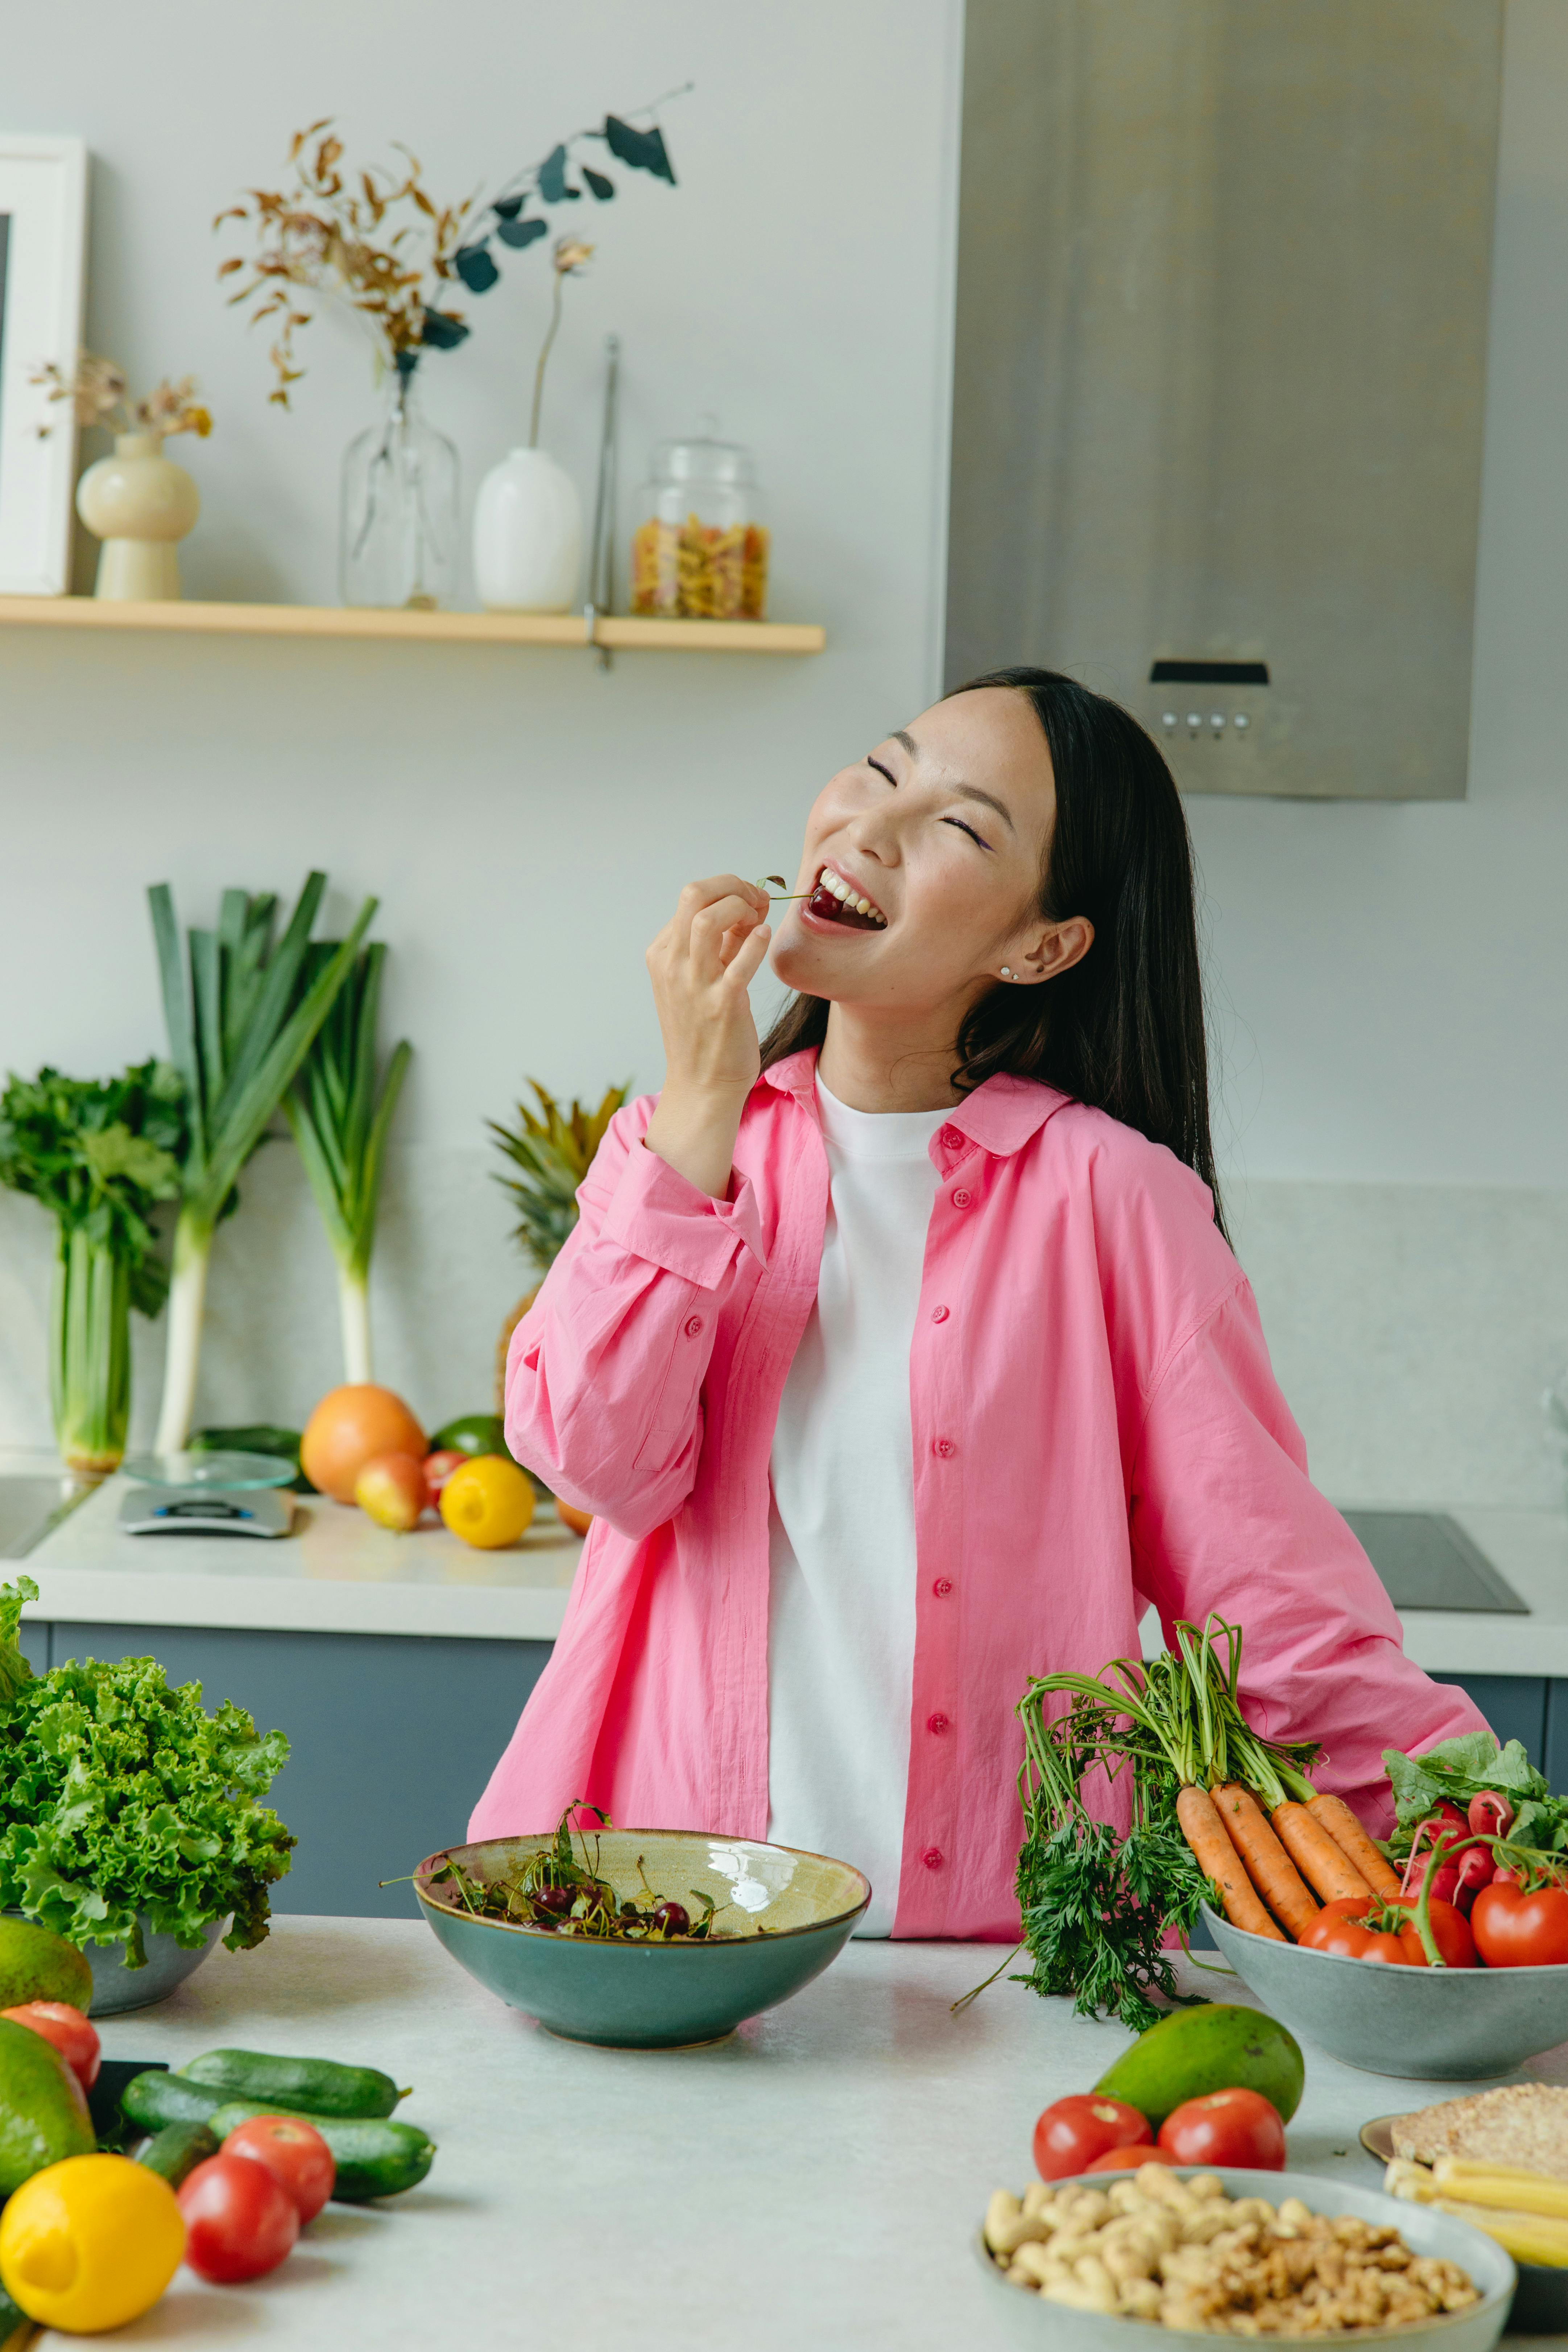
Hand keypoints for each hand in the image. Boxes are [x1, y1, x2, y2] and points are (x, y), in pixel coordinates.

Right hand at [643, 874, 771, 1197]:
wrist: (702, 1087)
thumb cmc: (705, 1033)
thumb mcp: (700, 980)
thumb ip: (717, 945)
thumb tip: (741, 908)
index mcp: (663, 954)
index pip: (691, 896)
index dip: (728, 889)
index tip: (751, 902)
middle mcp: (672, 964)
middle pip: (694, 894)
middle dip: (733, 886)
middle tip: (758, 900)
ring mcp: (694, 984)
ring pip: (709, 918)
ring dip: (743, 906)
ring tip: (760, 920)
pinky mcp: (721, 1005)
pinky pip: (740, 961)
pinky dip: (756, 941)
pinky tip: (765, 938)